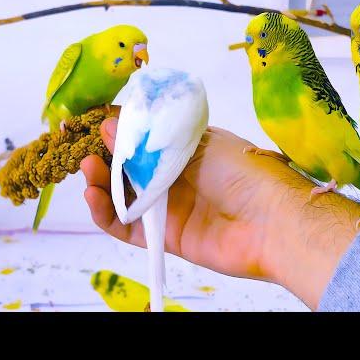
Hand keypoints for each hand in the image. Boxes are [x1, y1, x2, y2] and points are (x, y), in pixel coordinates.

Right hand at [80, 111, 359, 309]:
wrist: (271, 220)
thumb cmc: (243, 170)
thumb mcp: (197, 143)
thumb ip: (152, 140)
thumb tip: (113, 123)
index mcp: (190, 150)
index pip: (148, 140)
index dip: (123, 134)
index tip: (100, 124)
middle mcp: (180, 178)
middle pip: (132, 168)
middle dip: (108, 157)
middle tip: (90, 147)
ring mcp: (173, 208)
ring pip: (126, 197)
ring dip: (103, 183)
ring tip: (88, 169)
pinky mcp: (168, 236)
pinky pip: (129, 227)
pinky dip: (107, 214)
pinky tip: (93, 196)